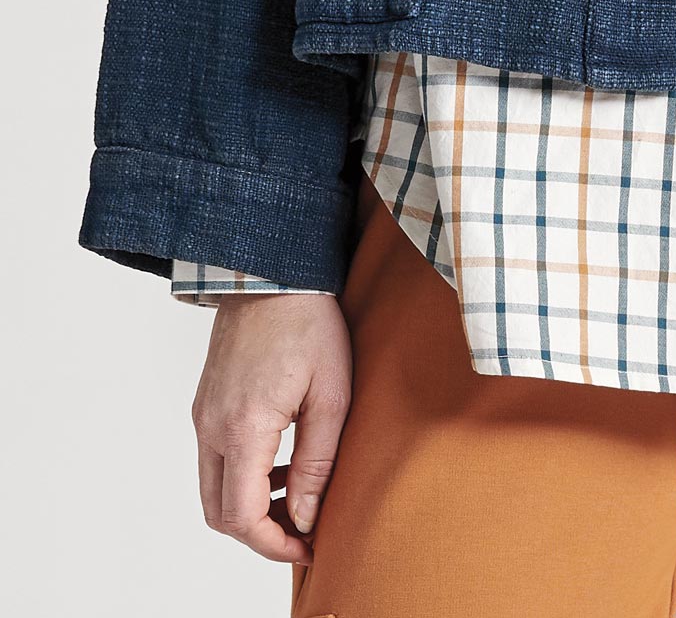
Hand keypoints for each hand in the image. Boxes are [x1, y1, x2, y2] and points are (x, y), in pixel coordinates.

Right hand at [190, 291, 351, 563]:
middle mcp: (211, 426)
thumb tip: (306, 518)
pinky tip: (282, 462)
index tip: (308, 547)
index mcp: (243, 427)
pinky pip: (215, 459)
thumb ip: (317, 462)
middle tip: (303, 530)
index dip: (275, 544)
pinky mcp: (205, 402)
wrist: (271, 269)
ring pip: (214, 488)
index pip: (242, 517)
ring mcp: (203, 413)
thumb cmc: (308, 322)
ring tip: (300, 494)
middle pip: (220, 512)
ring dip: (252, 505)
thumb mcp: (330, 393)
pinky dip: (243, 477)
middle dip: (261, 533)